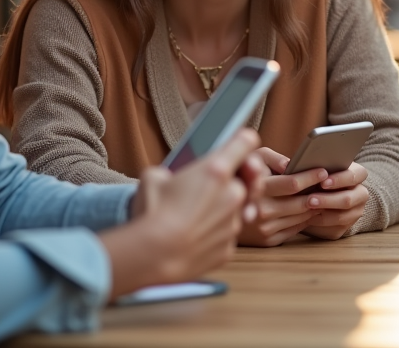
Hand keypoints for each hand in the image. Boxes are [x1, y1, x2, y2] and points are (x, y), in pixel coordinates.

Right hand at [105, 128, 259, 296]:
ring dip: (222, 210)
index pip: (246, 142)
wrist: (151, 257)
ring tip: (193, 217)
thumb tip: (169, 178)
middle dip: (230, 183)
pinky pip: (225, 235)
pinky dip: (214, 235)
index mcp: (217, 170)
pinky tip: (193, 237)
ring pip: (236, 210)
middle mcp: (233, 194)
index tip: (239, 146)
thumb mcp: (154, 177)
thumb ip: (172, 171)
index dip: (242, 143)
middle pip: (245, 180)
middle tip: (207, 189)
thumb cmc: (151, 214)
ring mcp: (234, 222)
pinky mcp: (230, 247)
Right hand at [238, 147, 330, 246]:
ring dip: (315, 207)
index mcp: (257, 190)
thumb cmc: (239, 178)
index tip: (323, 171)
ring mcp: (264, 229)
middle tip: (330, 184)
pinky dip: (305, 219)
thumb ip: (272, 158)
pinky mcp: (267, 241)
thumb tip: (292, 164)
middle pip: (301, 203)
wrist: (215, 211)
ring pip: (300, 217)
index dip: (310, 177)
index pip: (292, 184)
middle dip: (318, 192)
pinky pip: (294, 230)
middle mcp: (261, 211)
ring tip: (324, 195)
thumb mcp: (251, 159)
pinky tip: (310, 209)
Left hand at [302, 162, 369, 239]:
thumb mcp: (319, 167)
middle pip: (348, 199)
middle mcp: (360, 194)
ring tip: (306, 210)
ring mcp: (355, 212)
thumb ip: (309, 165)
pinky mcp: (345, 228)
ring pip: (342, 217)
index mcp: (358, 175)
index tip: (323, 182)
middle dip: (328, 200)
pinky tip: (307, 220)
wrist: (323, 196)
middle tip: (310, 200)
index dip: (339, 179)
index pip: (354, 176)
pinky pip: (334, 229)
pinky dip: (319, 225)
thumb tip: (286, 165)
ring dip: (322, 215)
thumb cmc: (319, 176)